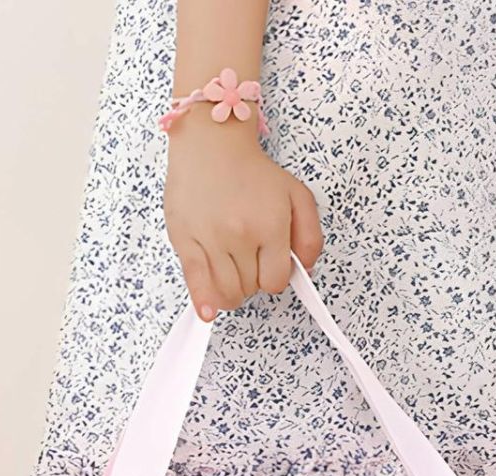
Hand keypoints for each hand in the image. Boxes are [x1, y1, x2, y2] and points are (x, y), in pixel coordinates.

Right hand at [164, 109, 323, 320]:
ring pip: (227, 292)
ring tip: (230, 269)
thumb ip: (310, 236)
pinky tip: (208, 312)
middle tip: (247, 255)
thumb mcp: (297, 195)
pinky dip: (204, 302)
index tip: (267, 263)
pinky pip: (196, 281)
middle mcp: (241, 233)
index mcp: (270, 225)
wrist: (211, 143)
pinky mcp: (185, 239)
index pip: (276, 281)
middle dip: (252, 279)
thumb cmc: (252, 171)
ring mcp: (211, 237)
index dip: (273, 276)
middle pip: (251, 288)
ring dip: (232, 290)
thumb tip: (305, 270)